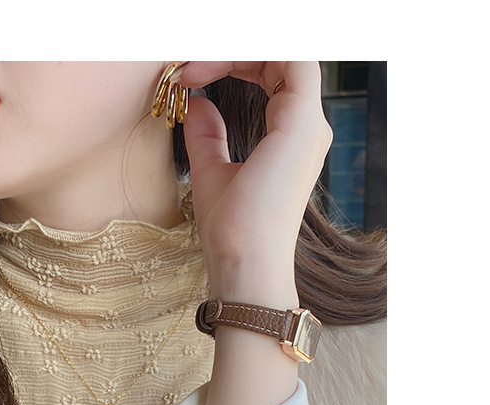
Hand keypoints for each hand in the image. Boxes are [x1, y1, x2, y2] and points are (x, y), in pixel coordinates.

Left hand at [176, 61, 332, 293]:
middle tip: (187, 66)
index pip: (272, 72)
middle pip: (279, 56)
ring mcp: (308, 124)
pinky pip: (290, 57)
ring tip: (194, 65)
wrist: (243, 261)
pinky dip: (251, 51)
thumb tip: (198, 103)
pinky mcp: (302, 123)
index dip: (232, 61)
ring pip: (286, 51)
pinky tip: (213, 61)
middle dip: (231, 51)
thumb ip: (207, 136)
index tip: (189, 76)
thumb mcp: (210, 172)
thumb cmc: (230, 231)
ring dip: (237, 50)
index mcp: (290, 136)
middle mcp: (306, 126)